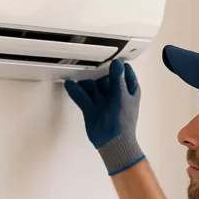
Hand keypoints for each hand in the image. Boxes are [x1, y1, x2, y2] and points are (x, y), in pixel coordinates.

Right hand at [64, 59, 143, 175]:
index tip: (106, 54)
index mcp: (128, 89)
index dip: (115, 63)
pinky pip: (82, 96)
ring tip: (76, 69)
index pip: (122, 71)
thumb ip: (117, 80)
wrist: (113, 144)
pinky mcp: (91, 108)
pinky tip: (70, 83)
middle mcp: (115, 93)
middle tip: (87, 59)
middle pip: (104, 76)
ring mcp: (102, 101)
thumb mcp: (122, 97)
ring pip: (92, 85)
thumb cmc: (122, 121)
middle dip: (96, 69)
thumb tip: (117, 63)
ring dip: (84, 79)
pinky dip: (75, 90)